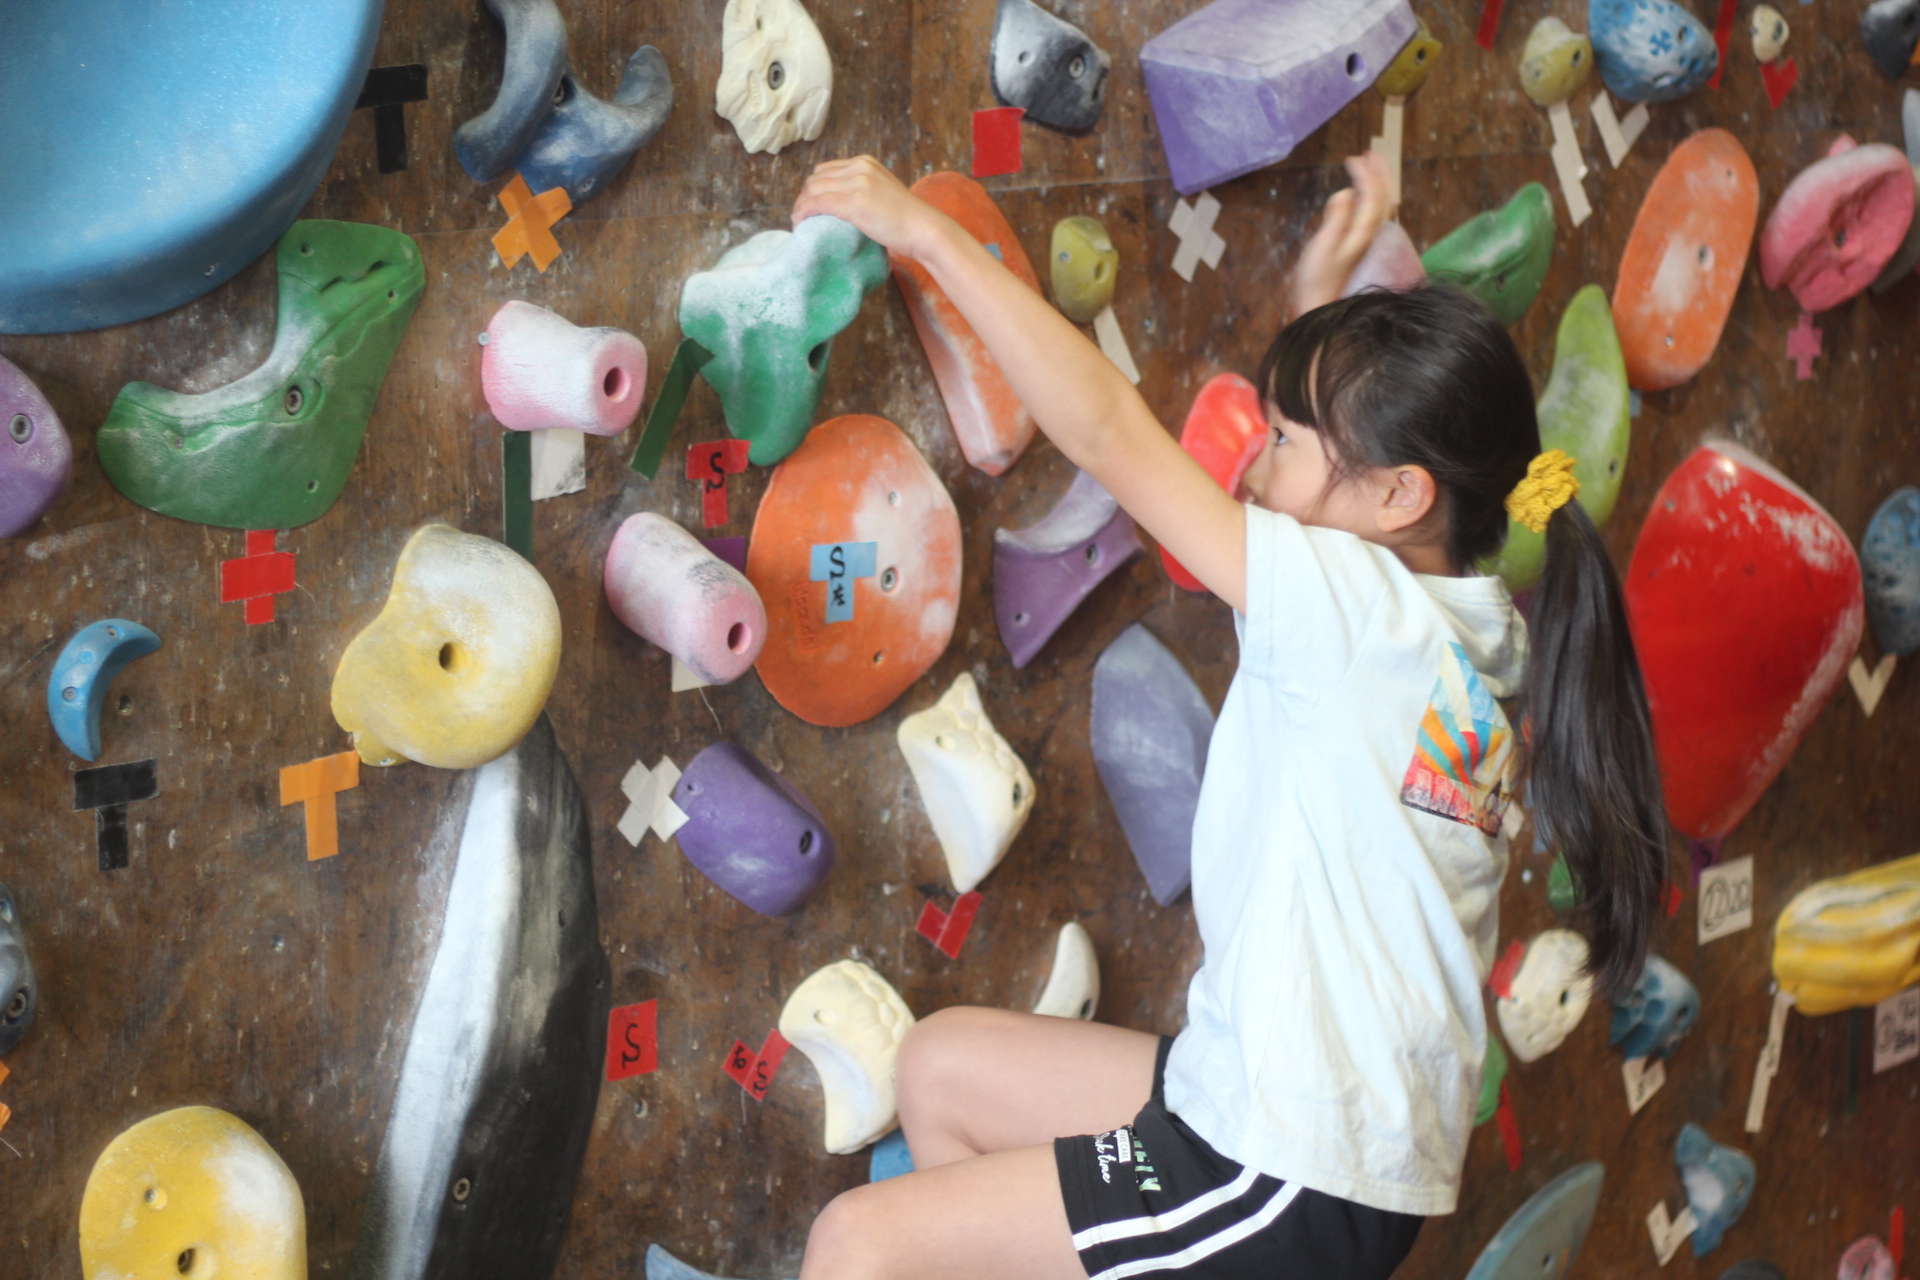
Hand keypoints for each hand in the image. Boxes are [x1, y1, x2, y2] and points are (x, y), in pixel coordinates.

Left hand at [791, 156, 950, 260]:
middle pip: (815, 179)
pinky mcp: (853, 202)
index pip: (826, 170)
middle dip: (804, 197)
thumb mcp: (883, 191)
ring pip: (812, 191)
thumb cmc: (907, 219)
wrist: (923, 228)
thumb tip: (842, 204)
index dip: (814, 189)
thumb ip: (864, 189)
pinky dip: (803, 213)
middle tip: (802, 217)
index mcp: (865, 162)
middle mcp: (859, 167)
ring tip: (799, 223)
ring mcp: (856, 183)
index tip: (810, 206)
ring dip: (801, 207)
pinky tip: (800, 223)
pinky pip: (816, 204)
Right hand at [1286, 152, 1393, 320]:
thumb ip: (1336, 218)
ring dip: (1375, 184)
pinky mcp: (1354, 245)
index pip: (1372, 195)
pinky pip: (1368, 214)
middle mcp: (1368, 233)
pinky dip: (1366, 198)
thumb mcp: (1324, 245)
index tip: (1353, 158)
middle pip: (1383, 198)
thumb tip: (1345, 192)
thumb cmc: (1317, 278)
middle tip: (1371, 153)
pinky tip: (1355, 195)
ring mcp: (1363, 240)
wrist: (1318, 304)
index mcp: (1363, 231)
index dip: (1366, 174)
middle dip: (1379, 174)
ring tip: (1367, 167)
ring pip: (1378, 205)